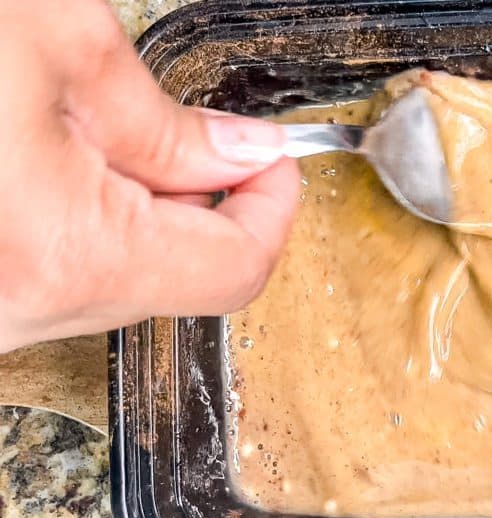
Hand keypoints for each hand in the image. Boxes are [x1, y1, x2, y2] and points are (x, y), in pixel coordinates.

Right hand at [0, 1, 300, 352]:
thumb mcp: (54, 40)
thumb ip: (168, 123)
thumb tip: (242, 155)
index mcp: (60, 253)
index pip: (234, 269)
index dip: (273, 208)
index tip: (273, 159)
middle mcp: (11, 309)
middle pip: (174, 281)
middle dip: (205, 205)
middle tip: (200, 135)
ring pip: (110, 283)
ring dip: (137, 213)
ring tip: (99, 134)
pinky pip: (49, 278)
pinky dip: (78, 226)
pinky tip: (50, 162)